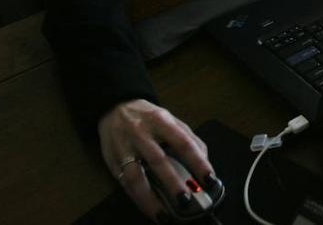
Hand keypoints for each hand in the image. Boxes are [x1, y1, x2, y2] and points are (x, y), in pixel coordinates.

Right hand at [98, 99, 216, 222]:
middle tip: (187, 201)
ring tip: (165, 216)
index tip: (210, 180)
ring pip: (136, 176)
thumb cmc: (149, 117)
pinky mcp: (113, 161)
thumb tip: (205, 163)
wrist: (115, 107)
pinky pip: (125, 184)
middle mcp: (141, 133)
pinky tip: (150, 210)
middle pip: (158, 160)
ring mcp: (125, 148)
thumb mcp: (171, 120)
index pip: (183, 142)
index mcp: (161, 121)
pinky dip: (138, 199)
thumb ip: (189, 138)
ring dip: (151, 199)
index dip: (198, 162)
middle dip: (173, 183)